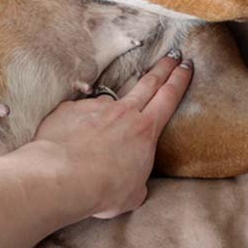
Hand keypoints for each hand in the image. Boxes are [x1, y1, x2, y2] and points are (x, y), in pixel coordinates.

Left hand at [31, 51, 192, 218]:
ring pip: (109, 102)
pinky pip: (77, 114)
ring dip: (110, 111)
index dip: (179, 79)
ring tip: (102, 131)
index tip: (186, 65)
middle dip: (163, 67)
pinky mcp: (69, 110)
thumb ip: (137, 183)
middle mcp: (123, 112)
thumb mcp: (132, 194)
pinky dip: (78, 125)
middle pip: (148, 83)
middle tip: (172, 54)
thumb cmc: (101, 190)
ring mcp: (95, 108)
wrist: (61, 178)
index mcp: (145, 130)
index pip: (168, 97)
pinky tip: (70, 141)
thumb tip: (134, 186)